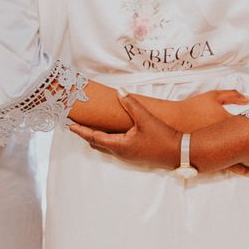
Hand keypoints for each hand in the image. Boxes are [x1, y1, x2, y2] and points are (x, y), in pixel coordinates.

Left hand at [70, 93, 248, 177]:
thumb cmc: (162, 137)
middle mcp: (121, 153)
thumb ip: (132, 104)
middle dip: (85, 133)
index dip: (81, 130)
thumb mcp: (146, 118)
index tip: (69, 124)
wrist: (179, 153)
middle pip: (96, 143)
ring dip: (95, 137)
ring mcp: (127, 156)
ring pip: (105, 147)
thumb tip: (120, 92)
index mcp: (120, 145)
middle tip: (76, 124)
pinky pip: (114, 148)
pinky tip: (109, 133)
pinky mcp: (134, 155)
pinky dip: (106, 140)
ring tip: (88, 127)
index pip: (94, 137)